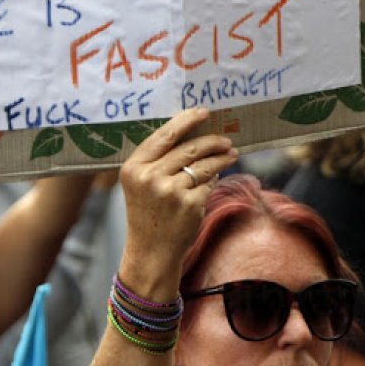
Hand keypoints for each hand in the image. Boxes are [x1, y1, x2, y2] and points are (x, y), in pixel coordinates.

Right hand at [118, 108, 236, 296]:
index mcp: (133, 167)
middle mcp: (150, 177)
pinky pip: (209, 183)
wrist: (150, 253)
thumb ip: (157, 160)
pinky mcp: (189, 204)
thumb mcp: (140, 184)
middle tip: (226, 139)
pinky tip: (215, 179)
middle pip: (189, 148)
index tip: (203, 112)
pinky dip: (214, 180)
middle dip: (212, 141)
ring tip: (230, 155)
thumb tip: (191, 132)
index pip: (164, 135)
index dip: (187, 120)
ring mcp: (170, 191)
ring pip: (204, 165)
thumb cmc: (147, 214)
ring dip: (221, 158)